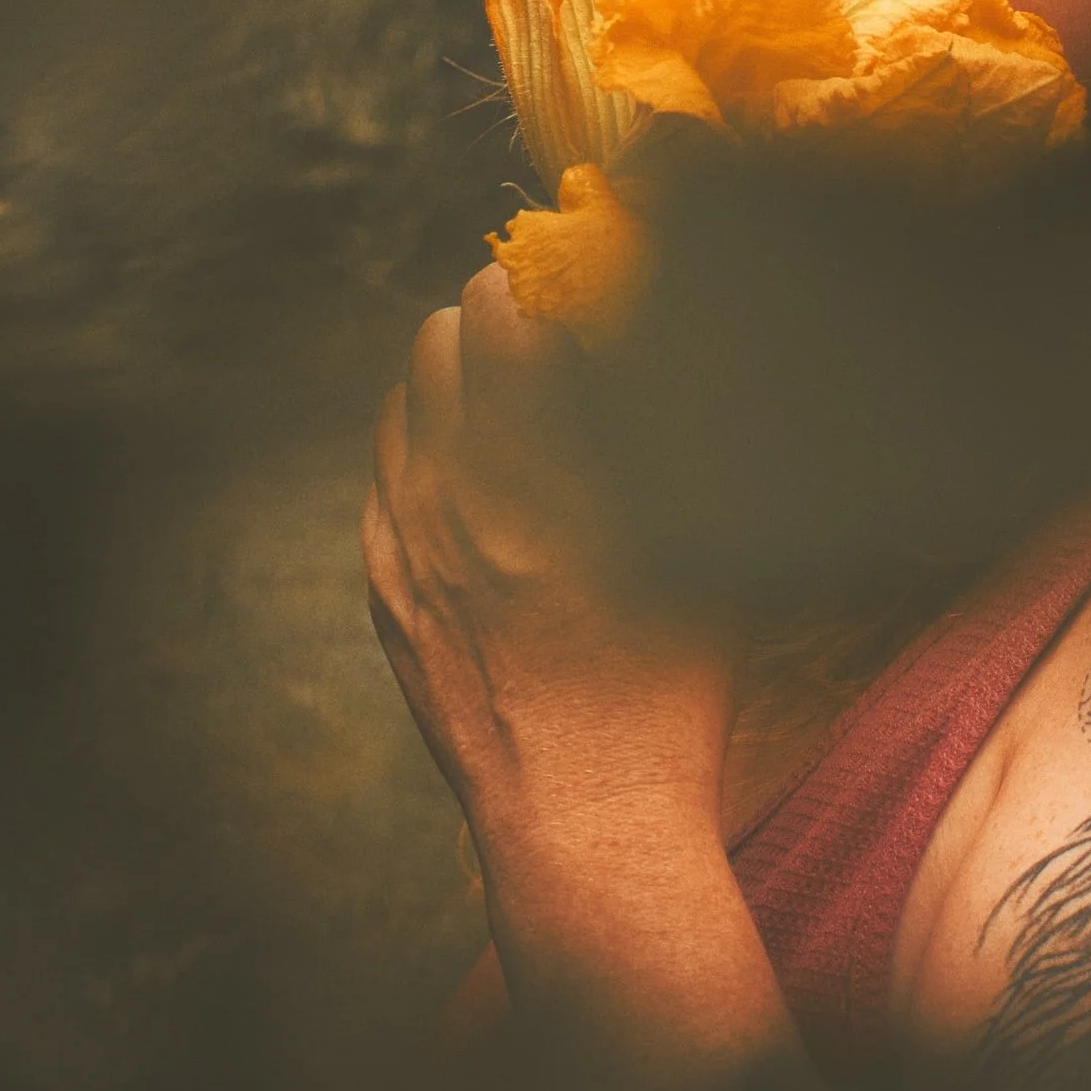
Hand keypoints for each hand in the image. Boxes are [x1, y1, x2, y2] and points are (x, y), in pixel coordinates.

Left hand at [362, 263, 734, 939]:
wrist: (582, 812)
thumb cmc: (669, 686)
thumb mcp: (705, 549)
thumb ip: (687, 441)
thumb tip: (687, 351)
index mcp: (536, 467)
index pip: (502, 308)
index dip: (537, 279)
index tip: (571, 283)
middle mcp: (452, 489)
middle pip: (438, 337)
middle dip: (490, 317)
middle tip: (541, 331)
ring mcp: (404, 540)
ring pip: (402, 401)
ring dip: (451, 380)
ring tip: (507, 399)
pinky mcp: (385, 587)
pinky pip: (385, 475)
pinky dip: (424, 450)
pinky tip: (474, 472)